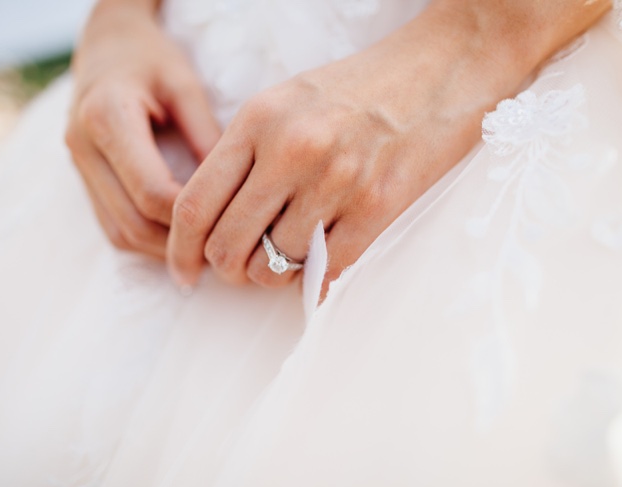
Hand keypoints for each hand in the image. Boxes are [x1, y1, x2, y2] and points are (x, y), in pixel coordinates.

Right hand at [65, 0, 220, 258]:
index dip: (192, 217)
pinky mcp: (83, 180)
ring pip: (120, 234)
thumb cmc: (151, 58)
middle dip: (179, 243)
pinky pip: (113, 227)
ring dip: (163, 250)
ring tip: (206, 249)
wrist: (106, 45)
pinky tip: (180, 238)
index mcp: (106, 117)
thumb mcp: (185, 85)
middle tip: (223, 247)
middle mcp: (83, 147)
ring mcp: (78, 167)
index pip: (152, 192)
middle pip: (134, 223)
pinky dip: (147, 239)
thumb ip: (207, 136)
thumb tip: (235, 191)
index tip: (230, 222)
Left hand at [167, 0, 609, 291]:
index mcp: (258, 120)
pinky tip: (317, 270)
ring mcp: (337, 179)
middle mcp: (292, 149)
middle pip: (227, 243)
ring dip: (273, 275)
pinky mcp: (378, 205)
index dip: (180, 249)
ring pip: (275, 264)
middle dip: (225, 270)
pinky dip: (314, 283)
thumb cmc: (359, 89)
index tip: (183, 272)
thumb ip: (244, 155)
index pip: (194, 204)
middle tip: (237, 271)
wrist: (441, 69)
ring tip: (287, 258)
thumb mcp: (284, 102)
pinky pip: (328, 271)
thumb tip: (213, 221)